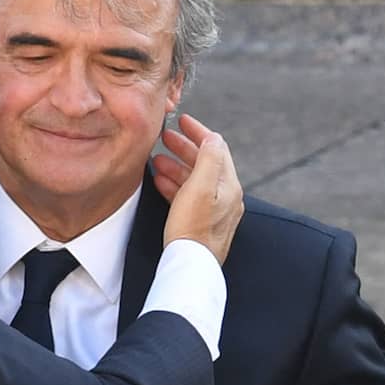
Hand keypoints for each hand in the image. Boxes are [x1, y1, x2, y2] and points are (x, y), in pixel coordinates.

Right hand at [154, 114, 243, 264]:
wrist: (190, 264)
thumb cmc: (193, 227)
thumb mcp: (199, 187)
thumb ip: (208, 159)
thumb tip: (213, 137)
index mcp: (228, 184)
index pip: (216, 148)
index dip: (198, 131)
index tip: (182, 120)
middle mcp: (226, 195)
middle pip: (206, 162)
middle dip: (184, 147)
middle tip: (165, 137)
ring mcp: (215, 209)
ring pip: (195, 179)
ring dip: (176, 165)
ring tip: (156, 159)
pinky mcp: (202, 221)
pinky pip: (189, 195)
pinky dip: (175, 184)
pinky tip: (160, 181)